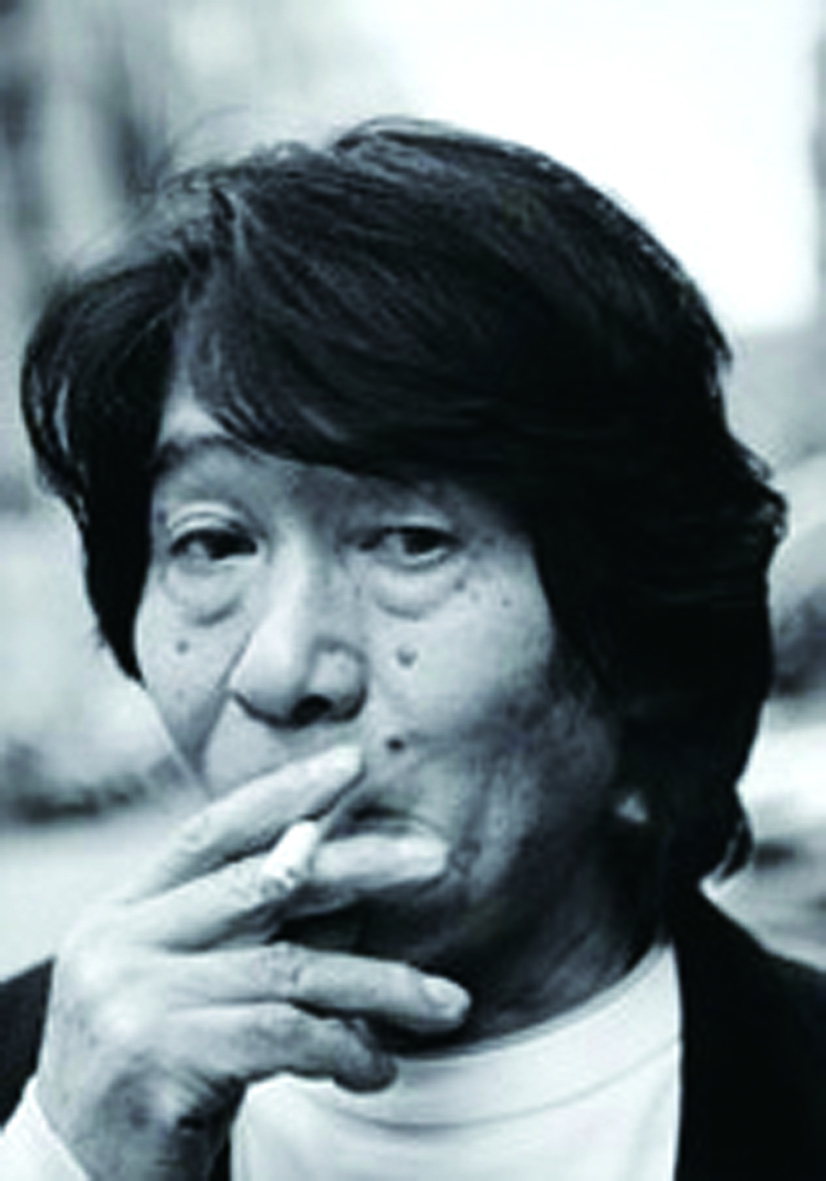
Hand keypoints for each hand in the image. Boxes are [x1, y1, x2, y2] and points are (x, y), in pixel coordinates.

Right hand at [36, 747, 469, 1180]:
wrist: (79, 1178)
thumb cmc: (152, 1072)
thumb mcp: (180, 985)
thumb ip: (245, 931)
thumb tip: (352, 876)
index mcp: (123, 913)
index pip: (211, 832)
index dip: (284, 793)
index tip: (350, 764)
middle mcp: (119, 945)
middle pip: (264, 883)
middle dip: (360, 867)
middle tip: (437, 861)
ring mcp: (133, 1001)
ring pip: (292, 968)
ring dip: (384, 987)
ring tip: (445, 1006)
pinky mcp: (160, 1063)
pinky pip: (285, 1036)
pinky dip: (347, 1048)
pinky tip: (376, 1069)